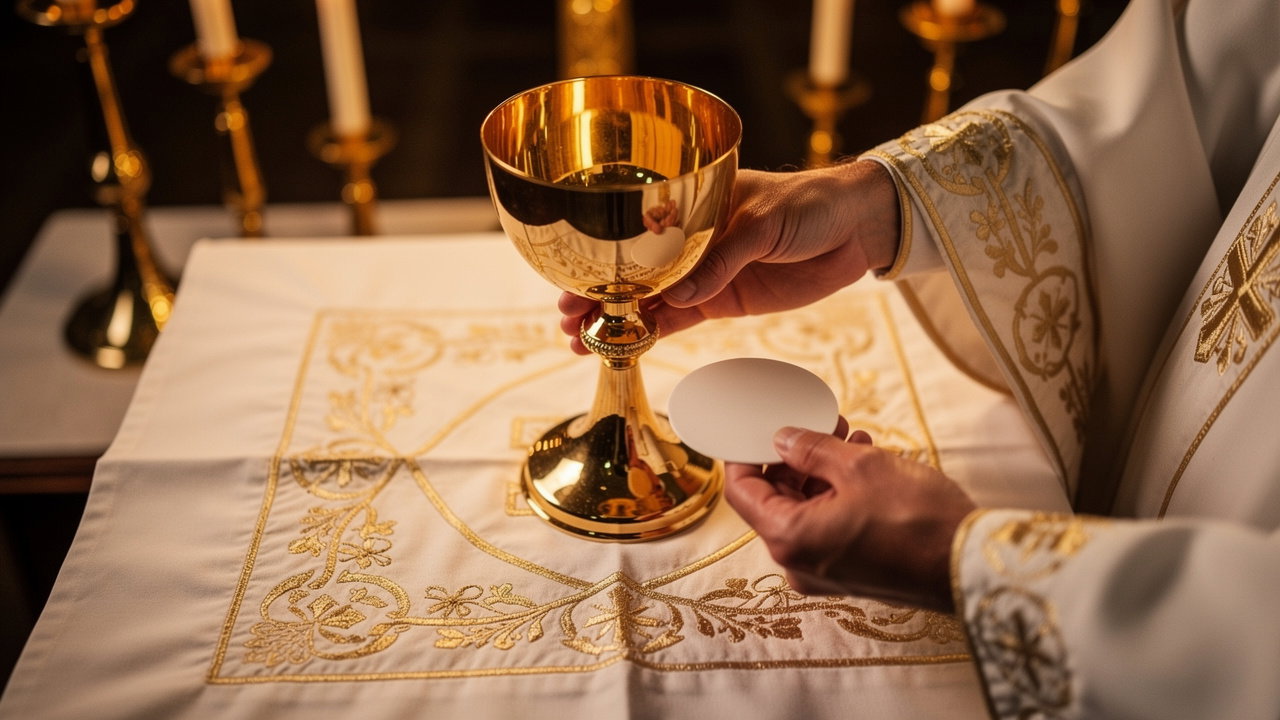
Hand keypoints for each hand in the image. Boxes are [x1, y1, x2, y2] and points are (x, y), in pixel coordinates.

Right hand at [560, 160, 900, 353]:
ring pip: (650, 301)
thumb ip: (722, 259)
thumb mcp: (765, 222)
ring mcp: (705, 272)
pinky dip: (652, 333)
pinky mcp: (726, 299)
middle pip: (633, 274)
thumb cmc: (811, 205)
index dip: (602, 263)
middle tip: (568, 324)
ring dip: (617, 323)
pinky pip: (681, 319)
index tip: (570, 285)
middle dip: (597, 299)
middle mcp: (690, 241)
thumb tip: (677, 296)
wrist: (858, 226)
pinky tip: (623, 347)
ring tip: (582, 344)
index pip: (635, 237)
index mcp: (692, 206)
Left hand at [723, 422, 975, 612]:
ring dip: (821, 470)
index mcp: (789, 539)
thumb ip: (810, 449)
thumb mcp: (859, 466)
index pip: (742, 491)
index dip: (744, 453)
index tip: (755, 426)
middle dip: (792, 456)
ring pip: (806, 510)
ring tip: (849, 434)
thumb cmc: (917, 519)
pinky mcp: (852, 571)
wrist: (970, 564)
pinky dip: (838, 493)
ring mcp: (826, 571)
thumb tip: (782, 438)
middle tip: (816, 421)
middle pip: (774, 499)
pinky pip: (829, 526)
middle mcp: (799, 563)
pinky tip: (864, 459)